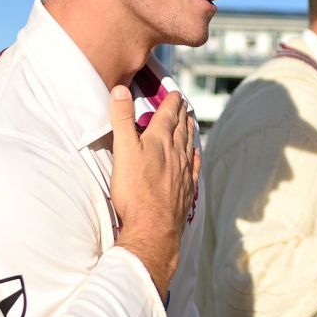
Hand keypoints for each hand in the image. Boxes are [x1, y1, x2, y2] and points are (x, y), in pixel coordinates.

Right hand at [108, 84, 199, 295]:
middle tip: (183, 104)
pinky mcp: (186, 189)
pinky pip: (193, 167)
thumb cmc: (135, 189)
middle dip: (181, 114)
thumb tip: (120, 89)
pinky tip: (195, 154)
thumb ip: (122, 119)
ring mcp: (183, 172)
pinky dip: (194, 156)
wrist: (153, 226)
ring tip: (190, 123)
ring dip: (189, 132)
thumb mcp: (123, 149)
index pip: (168, 114)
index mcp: (159, 140)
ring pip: (188, 145)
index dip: (172, 102)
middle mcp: (175, 153)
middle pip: (180, 128)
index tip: (175, 93)